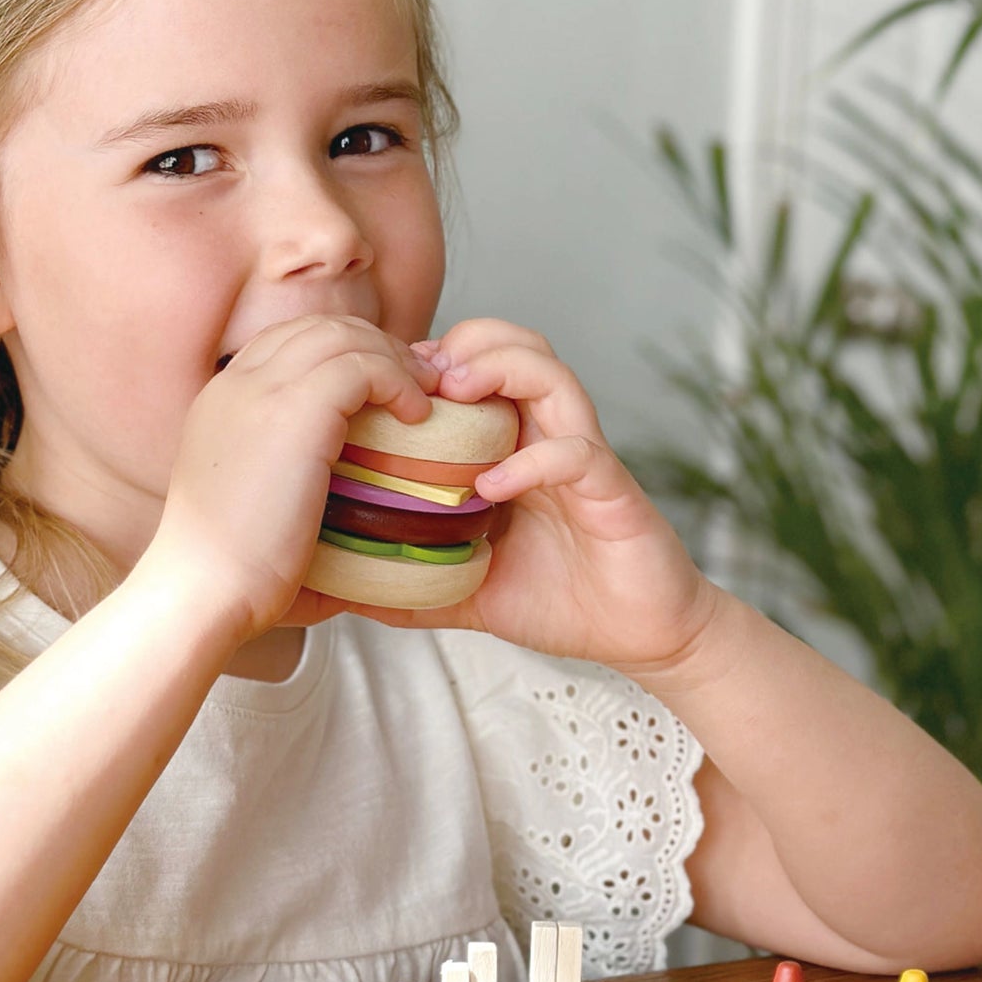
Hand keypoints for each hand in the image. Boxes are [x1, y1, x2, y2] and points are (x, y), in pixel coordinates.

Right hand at [147, 317, 441, 643]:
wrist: (201, 591)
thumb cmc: (230, 579)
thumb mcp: (254, 515)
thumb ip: (292, 499)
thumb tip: (355, 535)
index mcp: (221, 403)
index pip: (288, 342)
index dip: (343, 352)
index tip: (383, 386)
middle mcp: (236, 384)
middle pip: (318, 327)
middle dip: (375, 345)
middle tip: (418, 383)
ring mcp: (262, 391)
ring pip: (344, 336)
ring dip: (394, 359)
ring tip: (425, 395)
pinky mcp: (294, 410)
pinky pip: (362, 365)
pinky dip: (397, 381)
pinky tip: (417, 416)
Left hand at [347, 318, 719, 675]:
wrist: (637, 638)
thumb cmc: (560, 601)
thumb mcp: (466, 591)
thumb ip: (412, 584)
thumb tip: (343, 593)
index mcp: (518, 449)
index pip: (481, 370)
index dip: (433, 359)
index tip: (387, 379)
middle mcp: (552, 440)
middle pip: (521, 348)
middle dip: (468, 343)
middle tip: (419, 372)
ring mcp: (585, 462)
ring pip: (553, 377)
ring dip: (502, 370)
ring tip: (454, 395)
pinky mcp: (614, 494)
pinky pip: (578, 454)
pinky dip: (532, 460)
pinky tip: (491, 488)